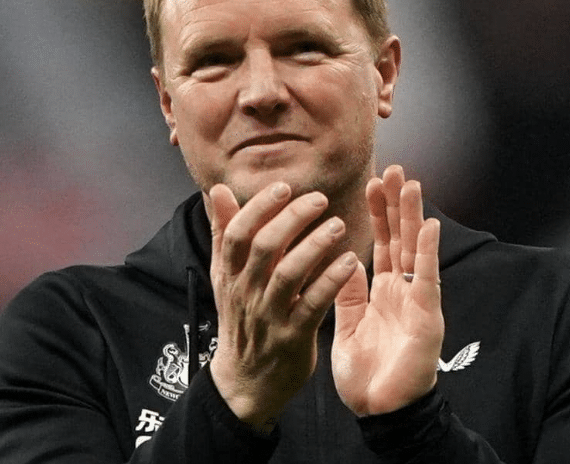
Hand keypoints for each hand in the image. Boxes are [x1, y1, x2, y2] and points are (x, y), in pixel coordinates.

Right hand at [206, 182, 358, 431]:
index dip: (260, 207)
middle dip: (292, 219)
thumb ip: (225, 232)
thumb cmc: (242, 319)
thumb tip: (218, 189)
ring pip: (288, 274)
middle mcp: (246, 292)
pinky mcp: (292, 337)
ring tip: (338, 225)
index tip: (284, 187)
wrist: (245, 381)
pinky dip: (331, 281)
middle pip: (264, 247)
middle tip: (320, 199)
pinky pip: (313, 304)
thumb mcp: (226, 277)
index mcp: (229, 274)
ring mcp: (269, 316)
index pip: (237, 232)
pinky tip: (350, 262)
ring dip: (315, 245)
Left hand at [332, 165, 442, 415]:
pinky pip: (426, 278)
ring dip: (412, 216)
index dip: (378, 214)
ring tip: (410, 183)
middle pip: (399, 238)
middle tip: (393, 168)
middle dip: (396, 204)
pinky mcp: (426, 316)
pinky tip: (427, 225)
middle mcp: (402, 291)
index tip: (372, 182)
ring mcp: (417, 301)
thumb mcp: (348, 327)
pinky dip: (426, 252)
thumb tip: (346, 261)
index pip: (381, 244)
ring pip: (414, 250)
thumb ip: (349, 294)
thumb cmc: (366, 375)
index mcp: (382, 293)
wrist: (378, 411)